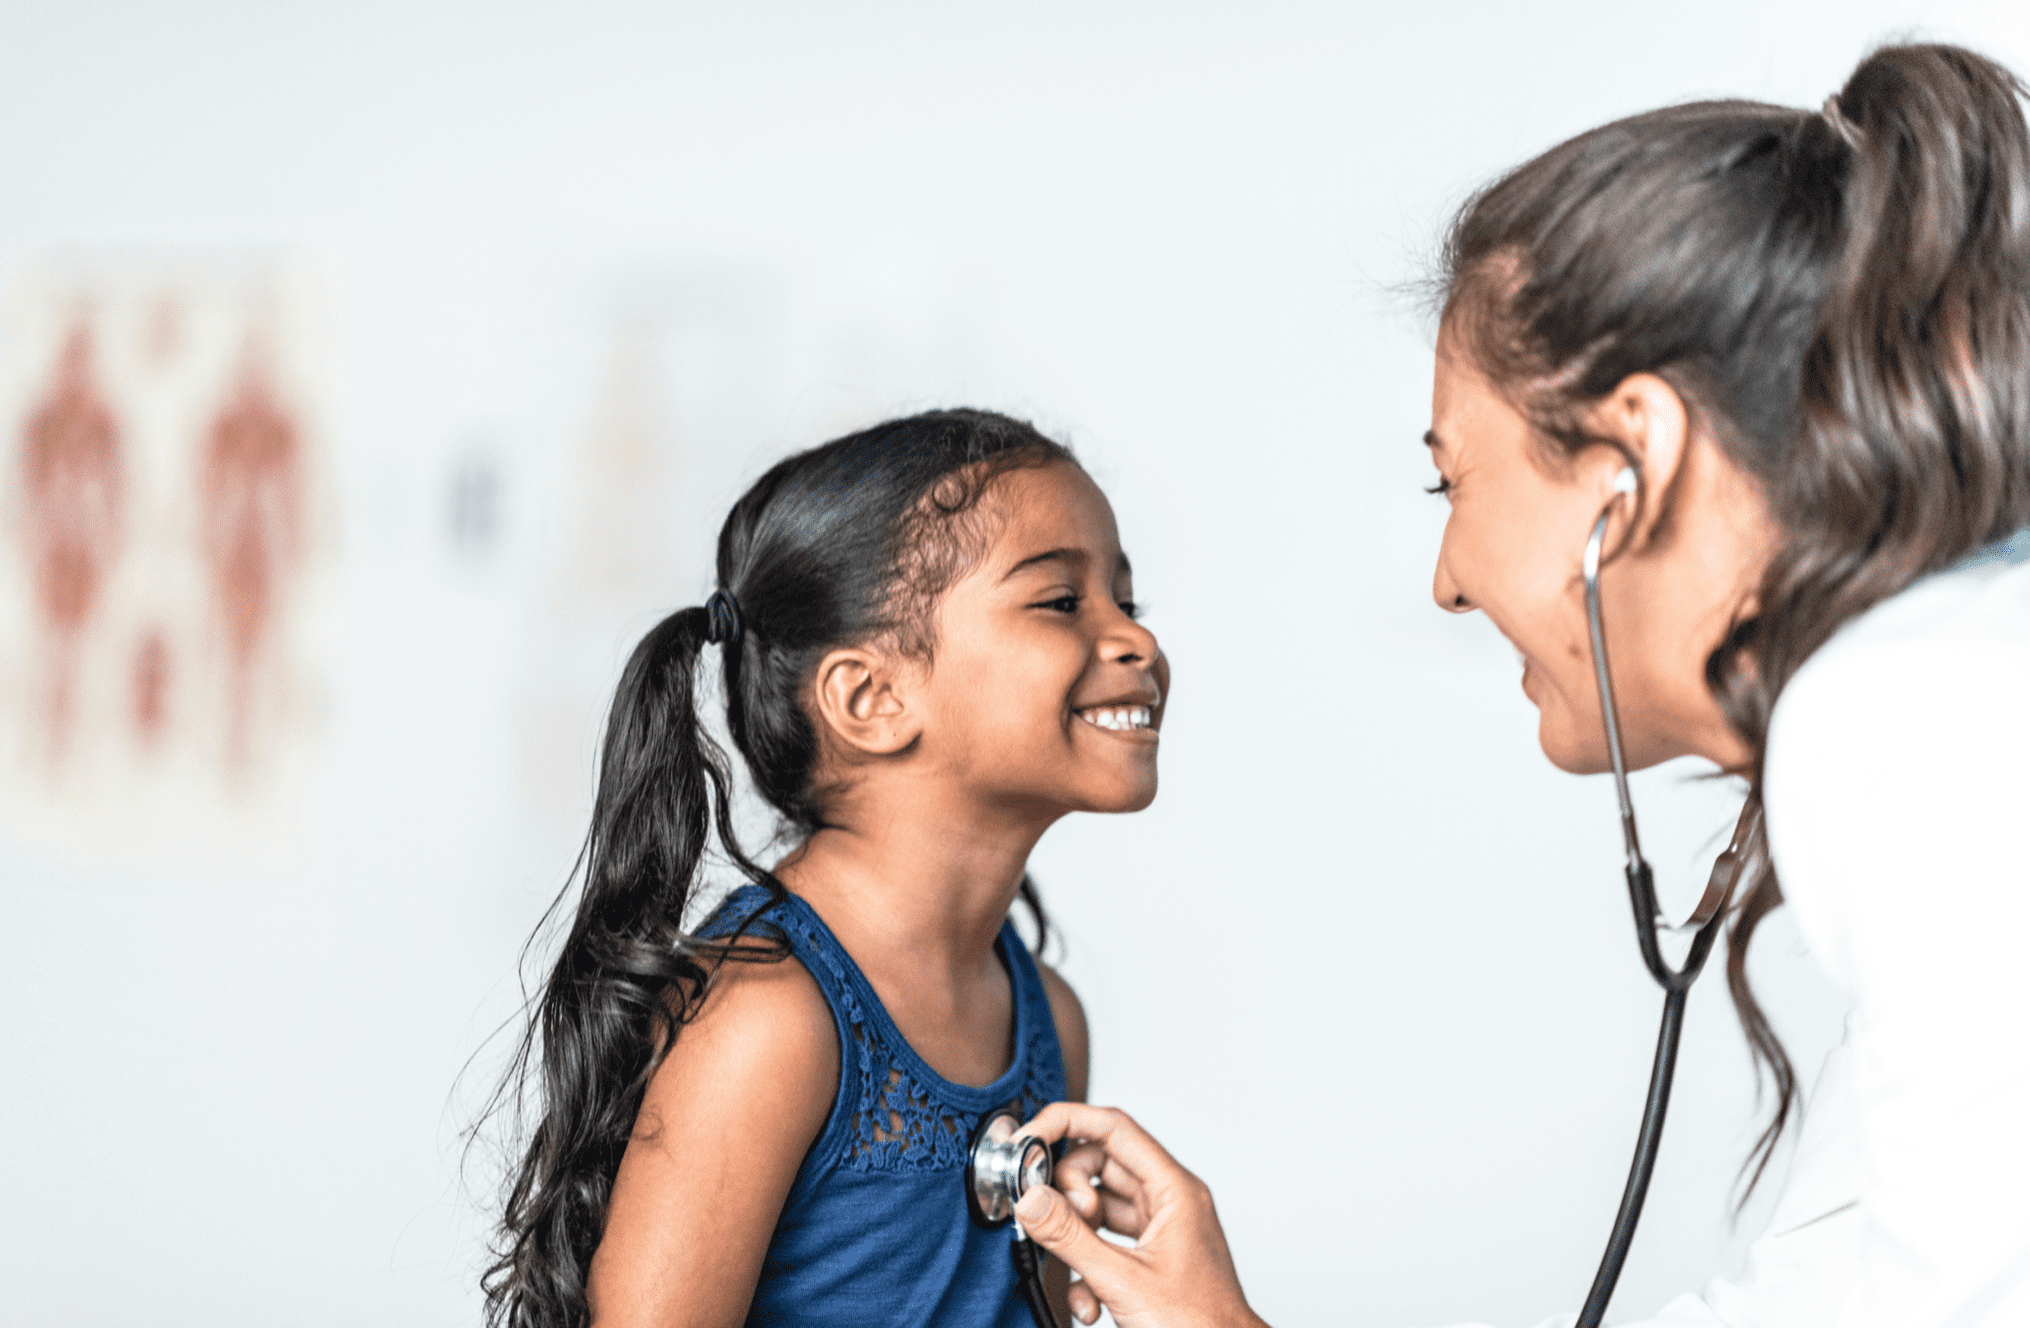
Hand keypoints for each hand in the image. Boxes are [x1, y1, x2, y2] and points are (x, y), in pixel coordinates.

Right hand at [1015, 1103, 1267, 1327]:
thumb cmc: (1201, 1325)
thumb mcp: (1124, 1280)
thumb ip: (1071, 1237)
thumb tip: (1032, 1199)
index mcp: (1174, 1190)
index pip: (1115, 1129)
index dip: (1068, 1123)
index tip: (1031, 1137)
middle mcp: (1169, 1201)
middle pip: (1102, 1166)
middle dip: (1069, 1192)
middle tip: (1051, 1217)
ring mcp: (1161, 1229)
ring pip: (1101, 1207)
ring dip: (1077, 1237)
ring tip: (1072, 1265)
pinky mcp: (1151, 1257)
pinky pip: (1108, 1242)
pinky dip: (1089, 1266)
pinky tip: (1087, 1300)